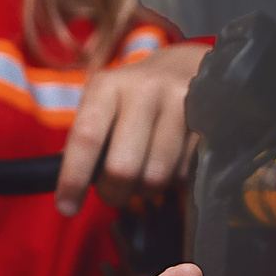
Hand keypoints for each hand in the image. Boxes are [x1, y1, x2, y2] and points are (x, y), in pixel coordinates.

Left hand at [56, 41, 209, 216]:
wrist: (183, 68)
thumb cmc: (130, 97)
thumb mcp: (101, 103)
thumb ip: (86, 140)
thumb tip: (71, 188)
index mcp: (108, 86)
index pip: (86, 137)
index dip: (74, 178)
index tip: (66, 207)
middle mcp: (144, 90)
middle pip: (122, 167)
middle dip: (114, 192)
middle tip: (113, 193)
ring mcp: (180, 104)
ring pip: (156, 176)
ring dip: (144, 190)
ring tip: (141, 177)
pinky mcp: (210, 122)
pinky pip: (184, 174)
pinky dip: (171, 182)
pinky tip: (167, 166)